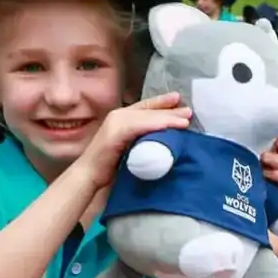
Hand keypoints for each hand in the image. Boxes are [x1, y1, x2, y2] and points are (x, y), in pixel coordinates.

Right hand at [73, 93, 192, 188]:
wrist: (88, 177)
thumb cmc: (107, 168)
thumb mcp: (128, 150)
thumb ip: (141, 142)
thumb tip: (162, 142)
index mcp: (121, 119)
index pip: (145, 107)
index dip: (162, 103)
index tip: (178, 100)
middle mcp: (118, 116)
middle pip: (148, 110)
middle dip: (169, 109)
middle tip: (188, 111)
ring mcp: (115, 122)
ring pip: (146, 116)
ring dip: (167, 117)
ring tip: (185, 120)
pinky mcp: (115, 131)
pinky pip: (140, 125)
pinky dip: (156, 125)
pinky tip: (170, 126)